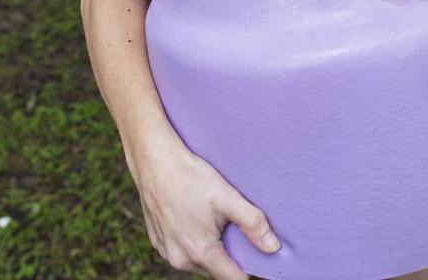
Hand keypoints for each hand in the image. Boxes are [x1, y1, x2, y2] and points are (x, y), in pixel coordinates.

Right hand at [134, 135, 279, 278]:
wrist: (153, 161)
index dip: (249, 272)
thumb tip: (273, 248)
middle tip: (232, 225)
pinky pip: (182, 251)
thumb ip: (252, 223)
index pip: (233, 278)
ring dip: (210, 248)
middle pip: (216, 269)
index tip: (259, 260)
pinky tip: (194, 217)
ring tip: (212, 218)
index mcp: (201, 251)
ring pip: (199, 260)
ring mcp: (167, 252)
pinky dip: (192, 241)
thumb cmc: (190, 176)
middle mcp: (181, 259)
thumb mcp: (226, 196)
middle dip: (228, 255)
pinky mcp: (158, 242)